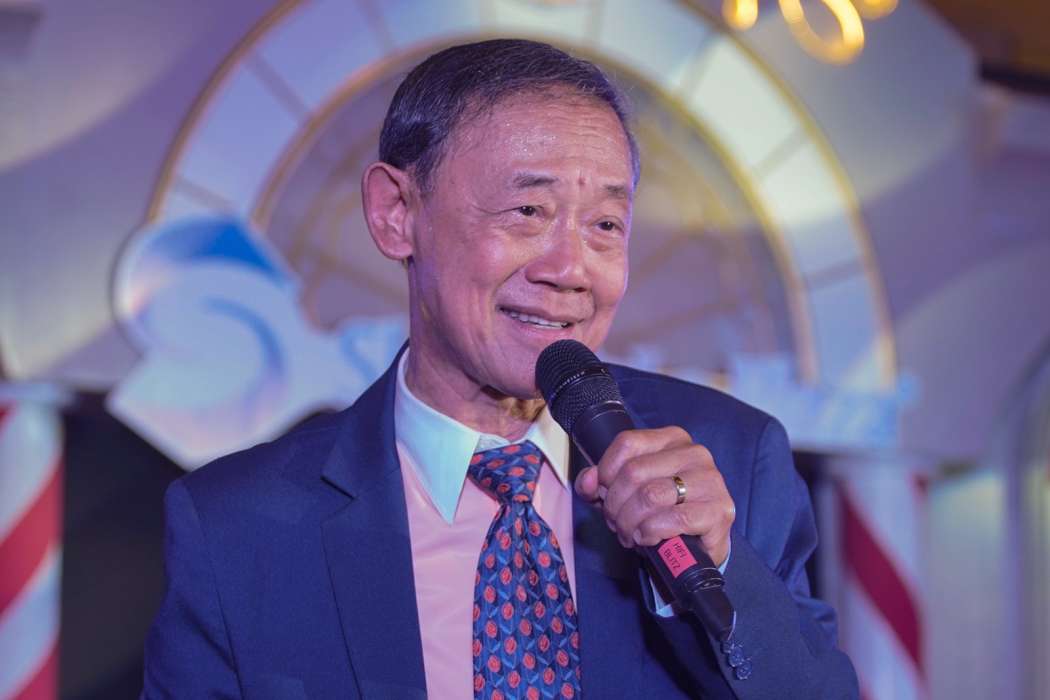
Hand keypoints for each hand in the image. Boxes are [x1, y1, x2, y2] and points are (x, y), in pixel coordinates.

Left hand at [574, 426, 734, 566]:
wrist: (698, 546)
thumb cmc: (661, 512)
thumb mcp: (625, 493)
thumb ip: (600, 483)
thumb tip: (587, 480)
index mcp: (672, 439)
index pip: (626, 443)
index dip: (606, 472)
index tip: (604, 494)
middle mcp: (695, 453)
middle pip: (634, 472)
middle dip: (615, 505)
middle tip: (616, 523)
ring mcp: (711, 480)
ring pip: (651, 496)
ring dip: (630, 522)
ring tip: (630, 534)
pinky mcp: (720, 510)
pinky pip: (674, 519)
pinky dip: (651, 532)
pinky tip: (648, 538)